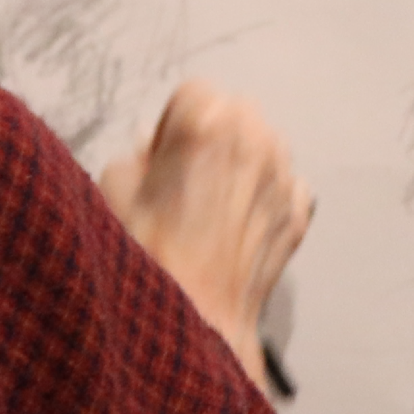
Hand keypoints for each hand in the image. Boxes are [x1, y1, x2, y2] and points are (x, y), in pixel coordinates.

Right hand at [99, 82, 313, 388]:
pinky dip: (265, 196)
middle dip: (213, 136)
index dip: (170, 126)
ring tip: (215, 207)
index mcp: (205, 120)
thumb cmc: (143, 251)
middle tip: (187, 181)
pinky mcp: (301, 209)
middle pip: (235, 113)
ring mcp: (285, 174)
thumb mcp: (111, 188)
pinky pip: (284, 185)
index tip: (161, 160)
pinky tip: (240, 228)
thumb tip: (156, 157)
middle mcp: (255, 135)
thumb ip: (137, 157)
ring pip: (264, 146)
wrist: (194, 319)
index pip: (192, 94)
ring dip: (243, 162)